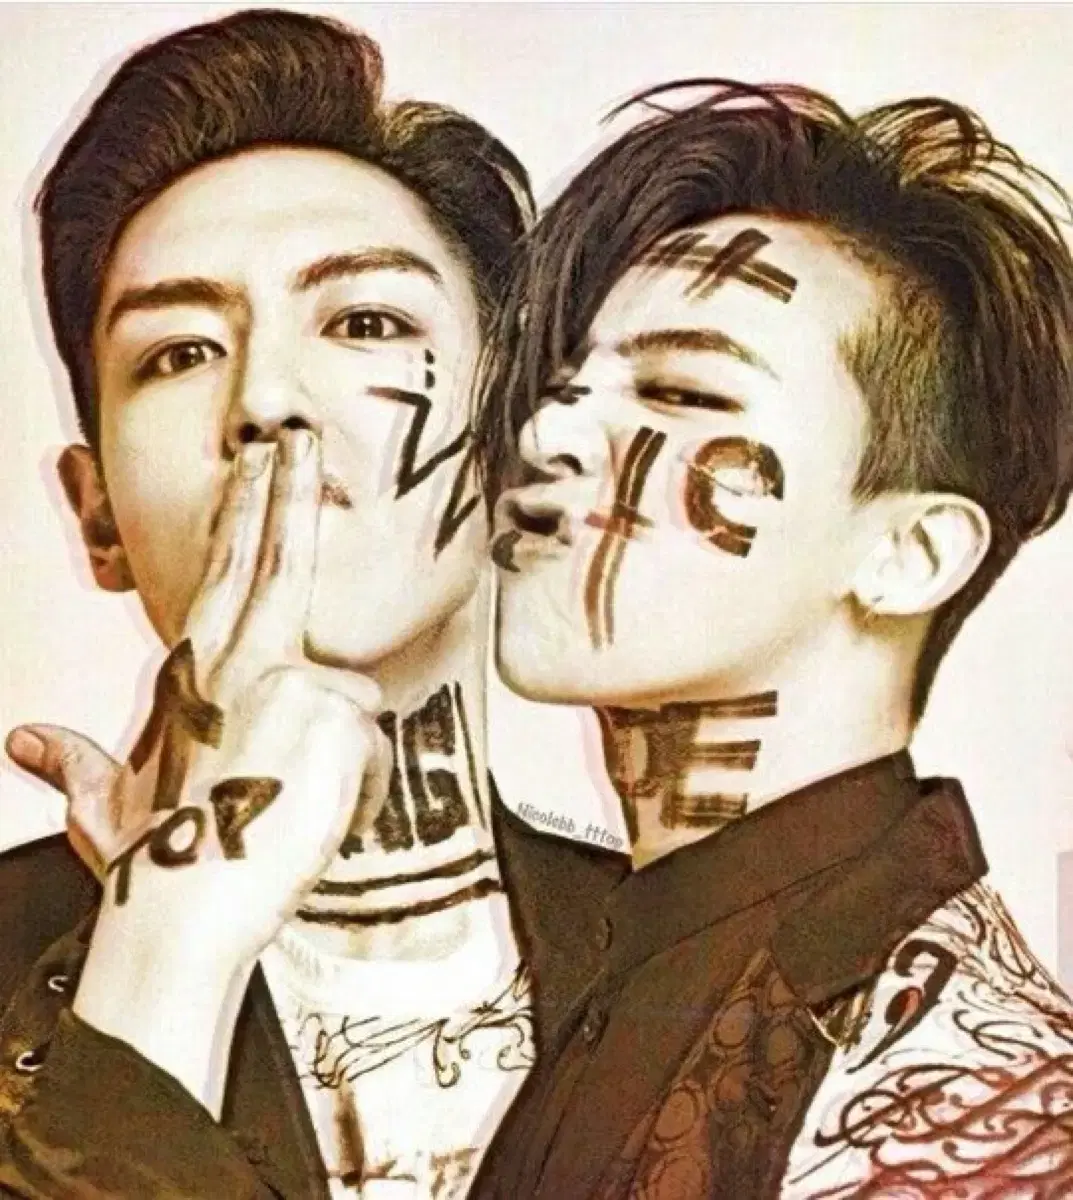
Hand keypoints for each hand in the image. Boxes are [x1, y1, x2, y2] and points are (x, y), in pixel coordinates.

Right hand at [11, 429, 388, 964]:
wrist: (180, 916)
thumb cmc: (152, 862)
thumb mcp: (103, 803)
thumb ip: (73, 761)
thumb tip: (23, 740)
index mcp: (192, 674)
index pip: (222, 576)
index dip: (241, 516)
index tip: (257, 467)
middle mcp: (237, 666)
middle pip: (272, 562)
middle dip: (287, 493)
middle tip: (299, 438)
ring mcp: (285, 683)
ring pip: (346, 694)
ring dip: (339, 753)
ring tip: (296, 811)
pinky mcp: (329, 713)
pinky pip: (370, 740)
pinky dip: (357, 783)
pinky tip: (321, 819)